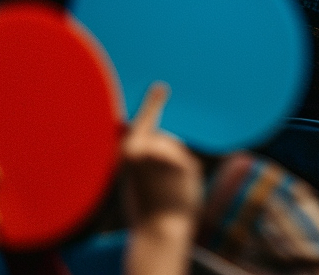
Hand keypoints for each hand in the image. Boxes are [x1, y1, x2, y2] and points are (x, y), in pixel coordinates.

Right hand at [121, 83, 203, 225]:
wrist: (159, 232)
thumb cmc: (144, 207)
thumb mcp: (132, 177)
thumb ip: (140, 156)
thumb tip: (150, 143)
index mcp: (129, 151)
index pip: (142, 121)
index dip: (152, 104)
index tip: (161, 87)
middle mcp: (149, 149)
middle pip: (163, 140)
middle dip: (162, 156)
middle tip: (155, 182)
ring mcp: (170, 155)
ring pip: (176, 152)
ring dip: (174, 166)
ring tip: (165, 189)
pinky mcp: (187, 163)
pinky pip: (188, 163)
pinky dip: (186, 176)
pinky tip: (178, 190)